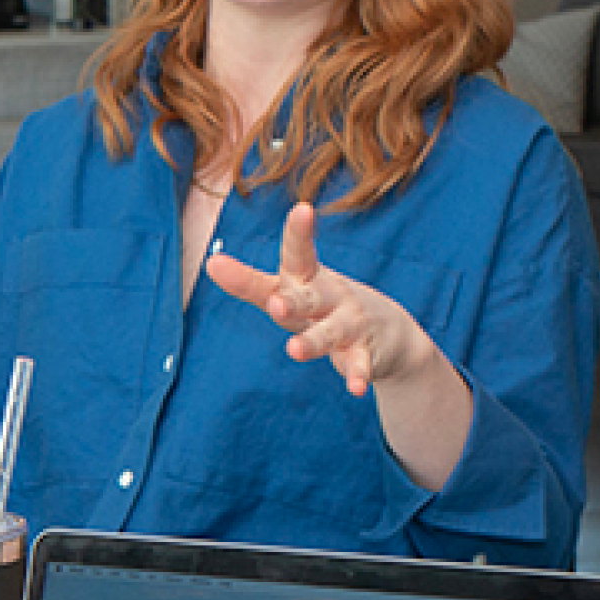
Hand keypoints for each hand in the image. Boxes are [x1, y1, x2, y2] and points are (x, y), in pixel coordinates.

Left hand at [207, 203, 474, 492]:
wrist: (389, 331)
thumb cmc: (323, 305)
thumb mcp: (290, 291)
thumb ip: (251, 282)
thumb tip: (210, 262)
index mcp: (308, 278)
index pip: (299, 253)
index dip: (299, 233)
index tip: (303, 209)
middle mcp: (329, 296)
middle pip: (307, 298)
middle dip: (292, 301)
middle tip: (275, 303)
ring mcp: (349, 323)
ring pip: (329, 333)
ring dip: (312, 342)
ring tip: (293, 350)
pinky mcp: (365, 352)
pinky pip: (360, 364)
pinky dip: (358, 375)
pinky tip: (356, 389)